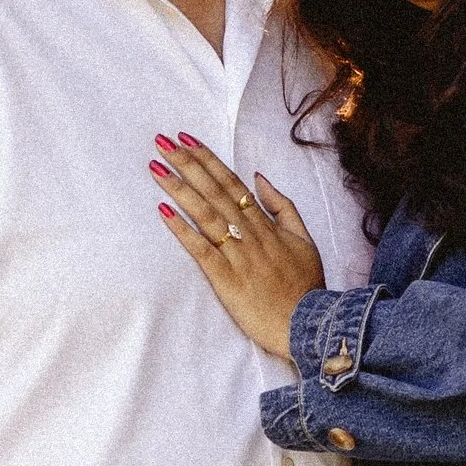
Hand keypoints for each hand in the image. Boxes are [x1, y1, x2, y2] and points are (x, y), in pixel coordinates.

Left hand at [150, 134, 325, 362]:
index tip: (186, 140)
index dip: (208, 160)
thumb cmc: (305, 285)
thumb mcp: (304, 239)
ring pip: (205, 215)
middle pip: (214, 192)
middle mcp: (249, 234)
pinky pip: (201, 250)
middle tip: (161, 142)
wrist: (309, 324)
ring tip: (156, 169)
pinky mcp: (226, 279)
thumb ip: (283, 207)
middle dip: (186, 164)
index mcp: (266, 224)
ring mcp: (237, 255)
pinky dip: (182, 230)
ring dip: (179, 189)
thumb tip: (259, 178)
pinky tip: (163, 212)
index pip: (231, 183)